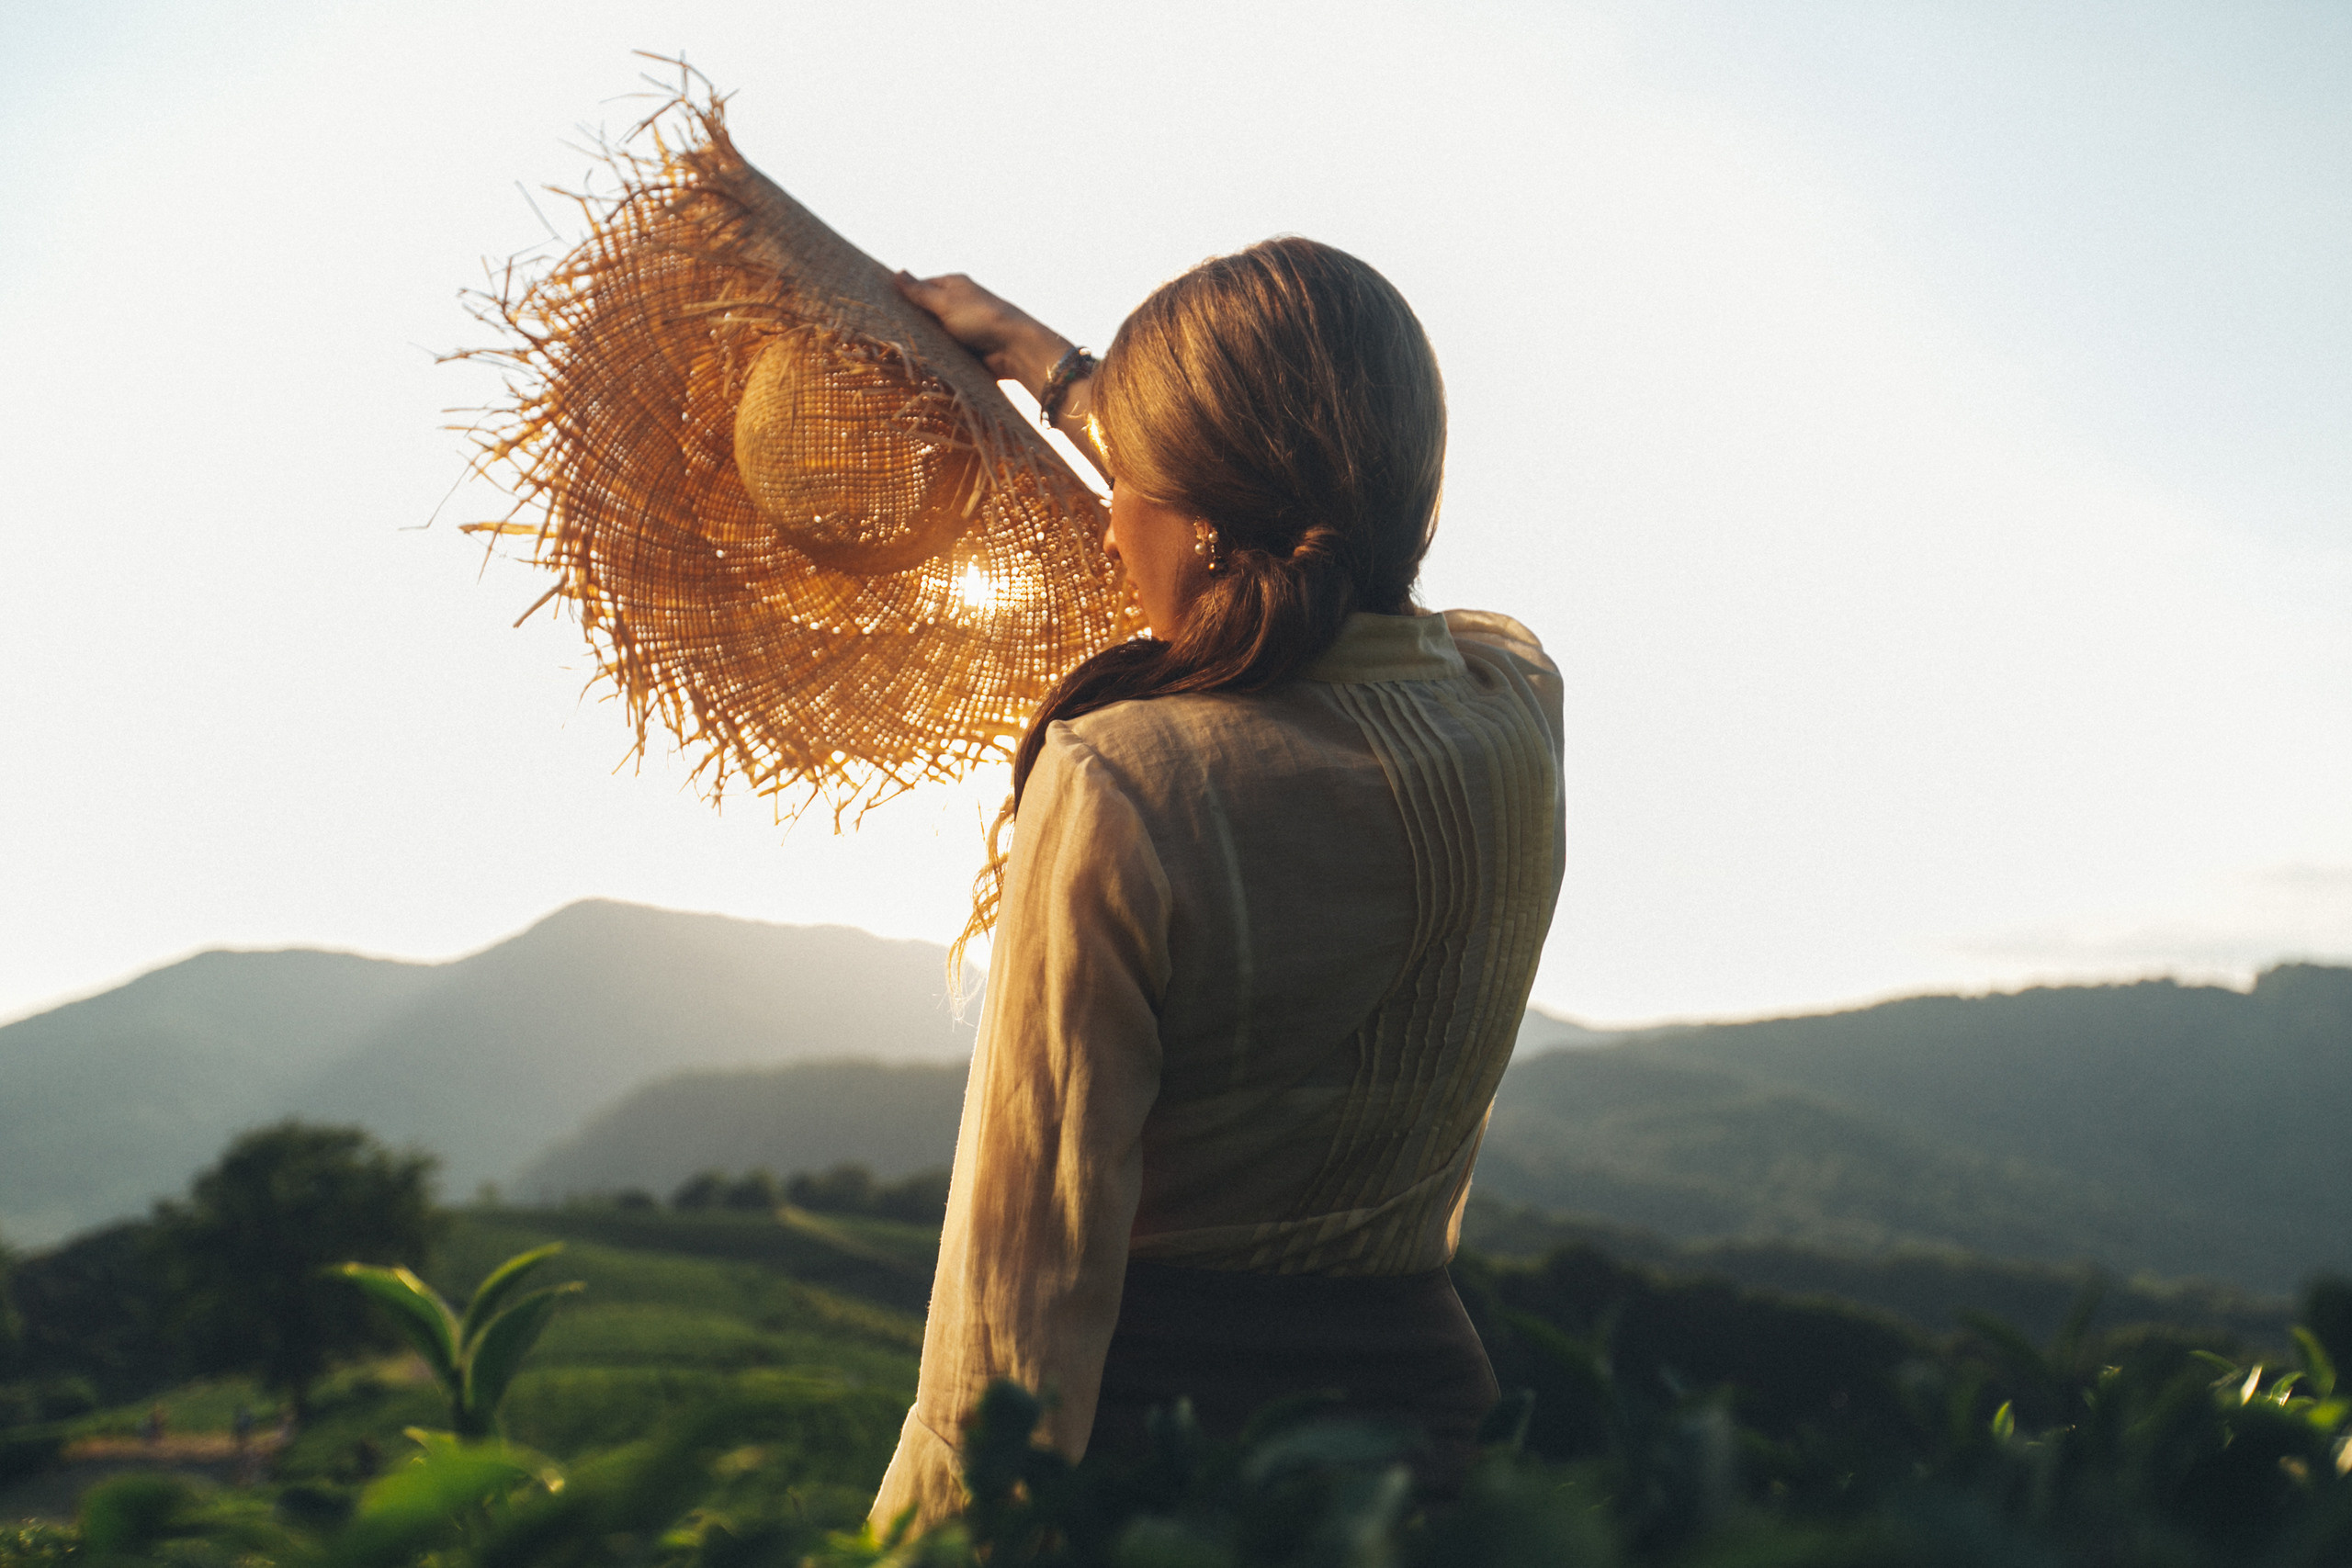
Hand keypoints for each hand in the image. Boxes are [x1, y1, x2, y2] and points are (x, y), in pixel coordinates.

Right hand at [894, 271, 1070, 395]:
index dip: (902, 297)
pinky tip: (917, 362)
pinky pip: (944, 352)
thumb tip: (897, 272)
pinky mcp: (965, 351)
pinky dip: (935, 356)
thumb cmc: (981, 318)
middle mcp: (956, 305)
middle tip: (884, 331)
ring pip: (933, 335)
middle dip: (910, 323)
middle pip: (925, 313)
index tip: (880, 307)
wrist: (1014, 349)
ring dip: (922, 342)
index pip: (920, 288)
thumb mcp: (946, 302)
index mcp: (953, 286)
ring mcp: (961, 329)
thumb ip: (920, 292)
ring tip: (895, 349)